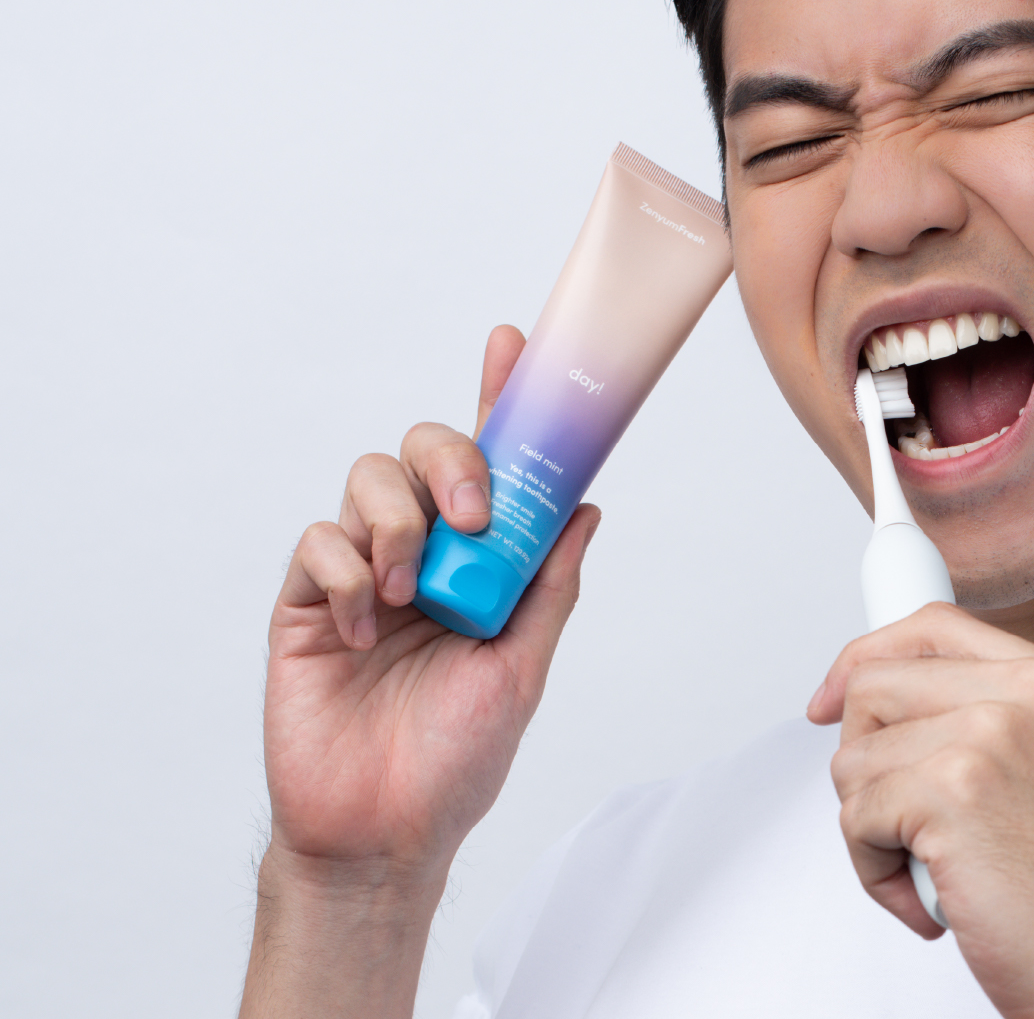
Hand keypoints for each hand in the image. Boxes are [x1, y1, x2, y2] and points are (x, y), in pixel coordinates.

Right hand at [243, 326, 599, 1017]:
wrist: (383, 830)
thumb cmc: (456, 757)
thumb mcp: (522, 666)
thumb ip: (548, 585)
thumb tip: (588, 507)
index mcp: (478, 560)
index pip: (490, 466)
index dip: (499, 400)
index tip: (514, 344)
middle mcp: (421, 552)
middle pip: (423, 451)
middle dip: (451, 460)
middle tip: (474, 516)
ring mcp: (360, 572)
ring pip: (368, 480)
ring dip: (399, 522)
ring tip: (412, 591)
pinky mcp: (304, 603)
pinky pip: (317, 541)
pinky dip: (346, 571)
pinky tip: (363, 625)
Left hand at [808, 606, 1033, 1018]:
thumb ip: (986, 720)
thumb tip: (878, 698)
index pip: (933, 626)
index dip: (866, 659)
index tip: (832, 700)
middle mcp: (1033, 693)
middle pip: (875, 682)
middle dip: (865, 762)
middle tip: (908, 821)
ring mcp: (995, 733)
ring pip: (854, 756)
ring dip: (872, 828)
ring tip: (934, 866)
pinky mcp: (955, 787)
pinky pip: (854, 814)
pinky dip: (874, 870)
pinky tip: (933, 895)